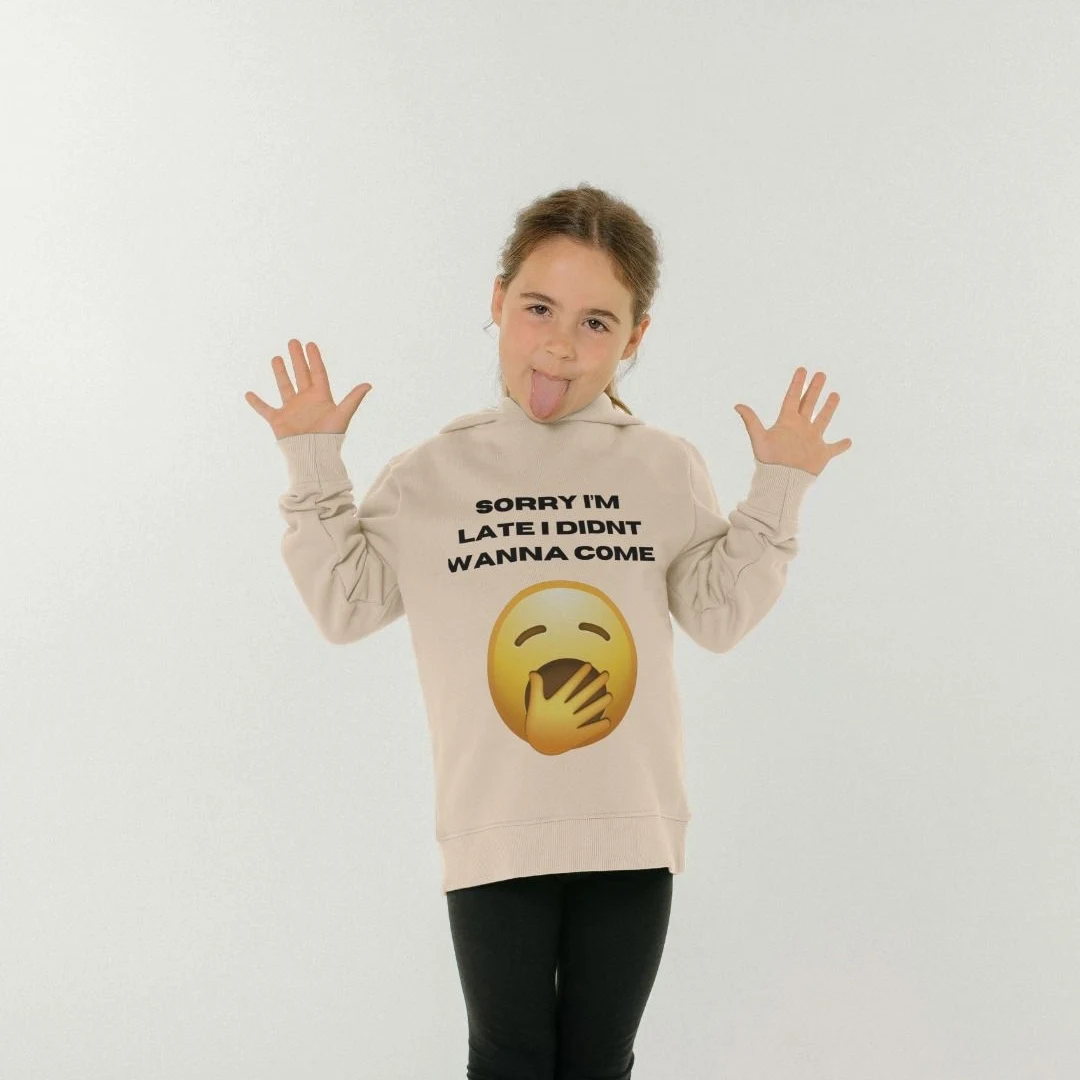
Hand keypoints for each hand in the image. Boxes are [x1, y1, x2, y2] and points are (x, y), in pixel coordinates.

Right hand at [245, 339, 373, 438]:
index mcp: (321, 398)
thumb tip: (368, 384)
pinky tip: (248, 394)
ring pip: (284, 386)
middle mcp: (306, 400)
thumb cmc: (330, 437)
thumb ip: (353, 399)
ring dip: (280, 372)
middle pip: (301, 375)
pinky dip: (256, 403)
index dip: (314, 359)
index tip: (310, 344)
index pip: (318, 373)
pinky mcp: (278, 420)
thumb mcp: (342, 415)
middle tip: (293, 341)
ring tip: (277, 358)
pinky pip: (265, 409)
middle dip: (297, 359)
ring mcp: (291, 409)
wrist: (313, 455)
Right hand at [524, 664, 611, 754]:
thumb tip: (533, 671)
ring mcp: (571, 724)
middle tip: (606, 674)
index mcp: (556, 703)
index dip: (580, 675)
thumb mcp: (534, 703)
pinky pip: (589, 730)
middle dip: (596, 683)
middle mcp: (565, 712)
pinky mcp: (575, 736)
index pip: (571, 685)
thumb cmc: (536, 721)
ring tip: (611, 696)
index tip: (589, 665)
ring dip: (601, 703)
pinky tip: (608, 721)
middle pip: (584, 695)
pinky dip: (598, 727)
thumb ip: (536, 687)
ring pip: (589, 711)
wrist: (537, 745)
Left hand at [733, 367, 851, 475]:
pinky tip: (849, 441)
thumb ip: (751, 421)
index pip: (792, 398)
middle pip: (808, 404)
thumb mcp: (759, 438)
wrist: (782, 481)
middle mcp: (800, 428)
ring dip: (829, 407)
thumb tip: (737, 405)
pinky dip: (842, 445)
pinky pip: (834, 448)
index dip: (797, 384)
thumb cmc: (769, 461)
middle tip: (821, 374)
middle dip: (814, 389)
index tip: (802, 369)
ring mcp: (811, 440)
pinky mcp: (821, 454)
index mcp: (786, 422)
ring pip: (822, 420)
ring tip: (835, 394)